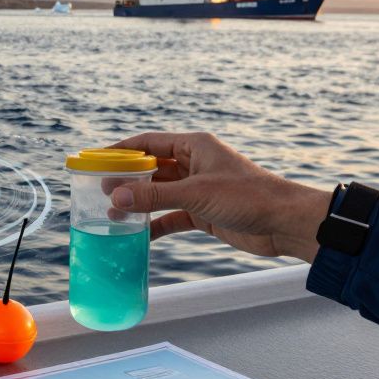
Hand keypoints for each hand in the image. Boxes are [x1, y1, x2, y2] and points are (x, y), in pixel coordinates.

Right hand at [106, 132, 330, 262]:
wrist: (283, 223)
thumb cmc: (248, 196)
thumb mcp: (196, 194)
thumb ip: (155, 196)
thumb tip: (117, 197)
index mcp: (194, 146)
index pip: (148, 143)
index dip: (121, 150)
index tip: (96, 158)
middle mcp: (194, 164)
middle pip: (150, 168)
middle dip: (126, 180)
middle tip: (98, 190)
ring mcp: (198, 189)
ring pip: (159, 194)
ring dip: (138, 203)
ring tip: (112, 214)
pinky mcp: (203, 212)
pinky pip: (171, 216)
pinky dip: (155, 224)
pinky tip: (137, 235)